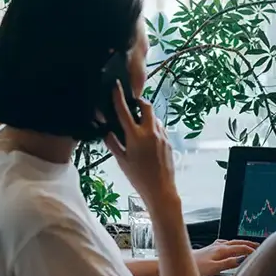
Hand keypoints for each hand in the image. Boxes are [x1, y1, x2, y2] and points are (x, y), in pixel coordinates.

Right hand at [104, 81, 176, 206]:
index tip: (116, 85)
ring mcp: (162, 136)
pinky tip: (147, 138)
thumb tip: (106, 131)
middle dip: (139, 101)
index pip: (124, 111)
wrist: (161, 189)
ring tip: (139, 125)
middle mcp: (151, 132)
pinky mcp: (169, 141)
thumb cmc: (138, 177)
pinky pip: (160, 128)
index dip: (118, 96)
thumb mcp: (121, 161)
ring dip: (147, 116)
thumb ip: (113, 143)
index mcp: (135, 136)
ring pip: (155, 117)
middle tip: (133, 104)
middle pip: (147, 106)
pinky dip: (153, 127)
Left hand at [193, 239, 258, 275]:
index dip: (251, 250)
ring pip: (231, 242)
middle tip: (259, 245)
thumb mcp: (214, 268)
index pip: (240, 248)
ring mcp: (213, 246)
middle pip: (237, 243)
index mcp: (222, 250)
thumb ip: (228, 263)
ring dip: (241, 243)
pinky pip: (224, 243)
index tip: (260, 253)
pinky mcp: (209, 248)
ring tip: (248, 244)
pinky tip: (229, 244)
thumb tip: (242, 259)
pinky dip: (231, 243)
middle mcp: (218, 246)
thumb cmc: (196, 267)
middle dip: (248, 244)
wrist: (180, 262)